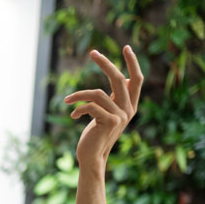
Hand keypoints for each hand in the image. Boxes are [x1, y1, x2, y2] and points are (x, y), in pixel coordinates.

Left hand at [65, 45, 143, 172]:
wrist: (91, 156)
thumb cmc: (95, 134)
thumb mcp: (106, 114)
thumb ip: (114, 98)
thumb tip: (123, 78)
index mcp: (130, 106)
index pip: (136, 80)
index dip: (133, 63)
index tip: (126, 47)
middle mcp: (129, 110)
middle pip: (119, 79)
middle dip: (104, 63)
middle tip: (92, 52)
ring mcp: (120, 116)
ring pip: (97, 93)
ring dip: (78, 95)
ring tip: (67, 100)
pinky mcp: (109, 122)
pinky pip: (91, 105)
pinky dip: (78, 108)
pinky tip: (73, 115)